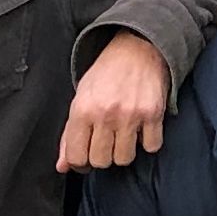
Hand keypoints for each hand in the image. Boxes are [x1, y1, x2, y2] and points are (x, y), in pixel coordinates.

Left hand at [56, 34, 172, 170]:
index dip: (79, 163)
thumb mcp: (80, 99)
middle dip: (102, 156)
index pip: (76, 157)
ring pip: (124, 159)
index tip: (85, 156)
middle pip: (101, 161)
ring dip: (123, 151)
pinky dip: (147, 142)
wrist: (136, 49)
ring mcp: (131, 115)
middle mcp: (106, 113)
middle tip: (105, 142)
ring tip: (122, 135)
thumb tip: (63, 166)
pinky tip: (141, 128)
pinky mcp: (153, 114)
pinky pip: (151, 147)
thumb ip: (70, 135)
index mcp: (82, 109)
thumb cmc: (105, 76)